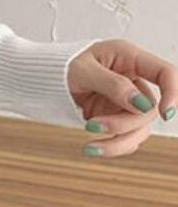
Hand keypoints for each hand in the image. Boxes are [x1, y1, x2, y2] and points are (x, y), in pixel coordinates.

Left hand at [67, 39, 177, 156]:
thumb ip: (112, 84)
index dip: (173, 93)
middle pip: (148, 110)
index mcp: (129, 58)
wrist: (41, 79)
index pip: (166, 73)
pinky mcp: (116, 117)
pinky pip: (126, 137)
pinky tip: (93, 148)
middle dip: (123, 124)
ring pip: (139, 128)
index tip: (166, 114)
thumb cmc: (60, 65)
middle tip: (90, 125)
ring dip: (118, 142)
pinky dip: (113, 146)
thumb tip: (140, 103)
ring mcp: (126, 101)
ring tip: (89, 147)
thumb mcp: (82, 70)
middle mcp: (132, 80)